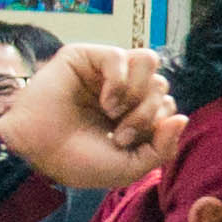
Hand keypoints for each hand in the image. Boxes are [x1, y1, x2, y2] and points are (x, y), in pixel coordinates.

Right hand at [0, 44, 181, 190]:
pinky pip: (120, 55)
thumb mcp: (130, 166)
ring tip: (115, 112)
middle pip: (161, 84)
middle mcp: (122, 88)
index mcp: (133, 111)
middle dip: (146, 114)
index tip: (130, 144)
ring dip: (138, 93)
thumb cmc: (79, 161)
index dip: (157, 125)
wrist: (39, 154)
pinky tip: (105, 101)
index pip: (168, 104)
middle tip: (120, 134)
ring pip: (149, 61)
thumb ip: (163, 148)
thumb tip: (183, 117)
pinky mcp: (85, 57)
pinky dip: (119, 81)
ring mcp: (104, 72)